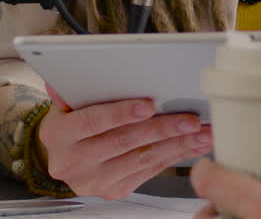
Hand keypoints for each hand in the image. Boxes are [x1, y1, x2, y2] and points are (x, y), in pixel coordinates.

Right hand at [37, 84, 213, 199]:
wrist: (65, 158)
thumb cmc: (72, 123)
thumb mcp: (66, 103)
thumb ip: (74, 88)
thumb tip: (73, 71)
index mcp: (58, 136)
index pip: (91, 121)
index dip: (121, 113)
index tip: (150, 105)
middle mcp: (73, 162)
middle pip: (123, 142)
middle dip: (162, 130)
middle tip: (190, 120)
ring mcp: (94, 180)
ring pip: (142, 159)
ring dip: (178, 145)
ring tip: (202, 132)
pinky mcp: (114, 190)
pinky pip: (150, 171)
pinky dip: (176, 156)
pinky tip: (194, 145)